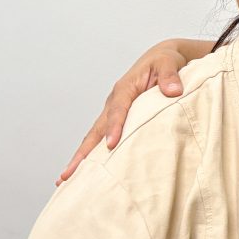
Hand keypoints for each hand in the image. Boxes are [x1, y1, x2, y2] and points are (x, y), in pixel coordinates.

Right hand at [56, 42, 191, 184]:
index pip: (118, 109)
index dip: (114, 127)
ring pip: (94, 137)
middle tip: (69, 173)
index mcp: (125, 88)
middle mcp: (114, 101)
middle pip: (96, 129)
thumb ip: (170, 76)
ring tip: (65, 179)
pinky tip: (86, 172)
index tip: (111, 144)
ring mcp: (113, 112)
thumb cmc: (165, 60)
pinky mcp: (117, 119)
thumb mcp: (169, 62)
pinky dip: (93, 154)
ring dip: (81, 157)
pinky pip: (102, 138)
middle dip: (83, 152)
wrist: (162, 58)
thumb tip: (173, 91)